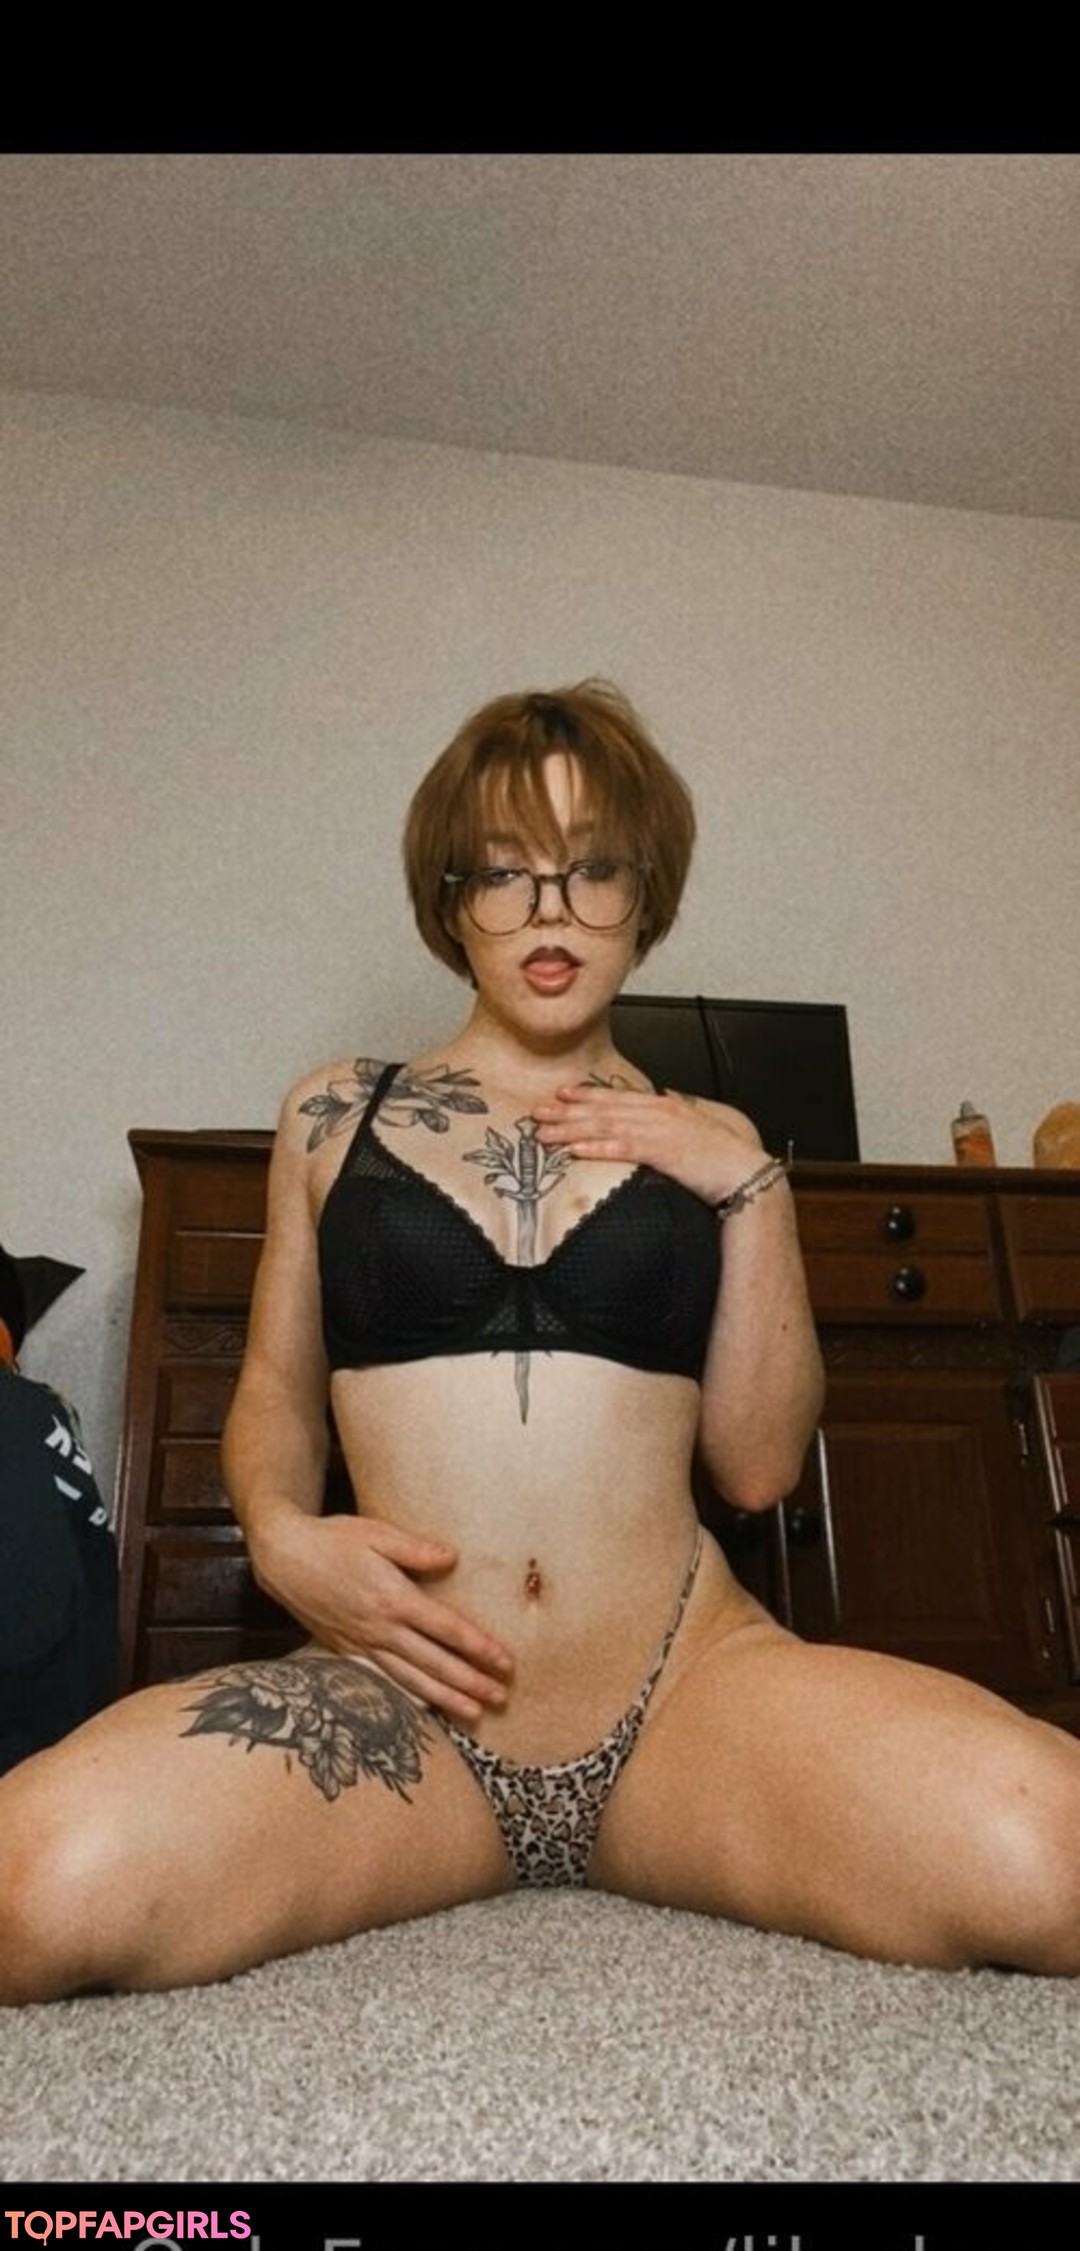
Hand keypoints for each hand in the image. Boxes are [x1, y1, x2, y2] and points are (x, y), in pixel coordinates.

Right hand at [249, 1504, 513, 1721]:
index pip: (447, 1629)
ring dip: (445, 1698)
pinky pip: (382, 1681)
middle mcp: (380, 1629)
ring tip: (474, 1713)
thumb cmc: (332, 1539)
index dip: (479, 1648)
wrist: (283, 1557)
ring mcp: (362, 1644)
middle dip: (470, 1682)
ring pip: (410, 1679)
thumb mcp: (376, 1533)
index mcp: (394, 1598)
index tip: (505, 1663)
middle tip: (501, 1698)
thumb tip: (452, 1558)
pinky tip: (425, 1709)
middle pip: (434, 1663)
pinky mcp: (346, 1651)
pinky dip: (406, 1698)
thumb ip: (416, 1549)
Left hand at [532, 1082, 770, 1208]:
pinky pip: (621, 1148)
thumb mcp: (702, 1123)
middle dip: (568, 1110)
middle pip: (604, 1108)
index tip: (562, 1094)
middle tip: (538, 1111)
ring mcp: (659, 1131)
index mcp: (667, 1105)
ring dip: (570, 1129)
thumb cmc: (726, 1153)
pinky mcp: (661, 1152)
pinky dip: (595, 1147)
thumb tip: (668, 1095)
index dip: (588, 1094)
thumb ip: (682, 1110)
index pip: (619, 1096)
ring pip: (605, 1126)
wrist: (746, 1171)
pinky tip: (572, 1150)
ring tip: (543, 1133)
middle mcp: (659, 1112)